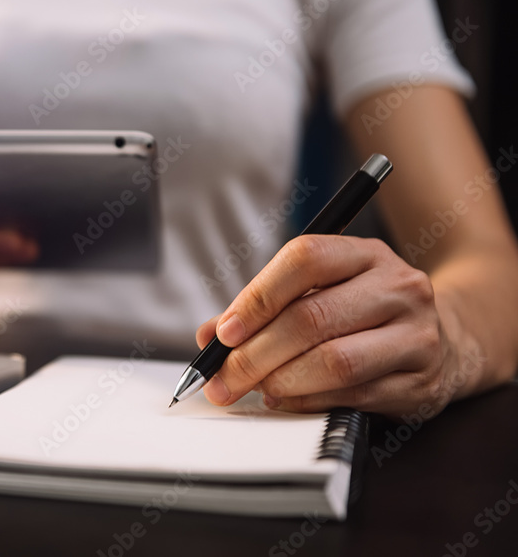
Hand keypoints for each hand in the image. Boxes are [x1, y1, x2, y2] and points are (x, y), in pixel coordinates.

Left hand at [195, 235, 460, 418]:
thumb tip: (208, 336)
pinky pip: (352, 395)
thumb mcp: (321, 292)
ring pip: (335, 361)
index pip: (306, 260)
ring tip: (252, 388)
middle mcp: (397, 287)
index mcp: (365, 254)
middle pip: (312, 319)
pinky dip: (307, 400)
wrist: (446, 340)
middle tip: (222, 377)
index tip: (223, 333)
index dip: (257, 297)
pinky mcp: (421, 381)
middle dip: (255, 354)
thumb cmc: (363, 313)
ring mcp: (416, 334)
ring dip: (281, 380)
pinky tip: (285, 399)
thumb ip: (264, 308)